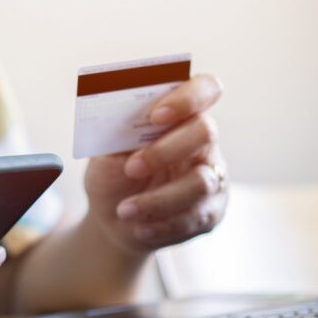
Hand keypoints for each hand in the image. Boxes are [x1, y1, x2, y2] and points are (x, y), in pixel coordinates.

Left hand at [84, 74, 228, 253]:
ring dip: (158, 199)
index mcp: (180, 116)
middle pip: (206, 132)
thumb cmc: (113, 174)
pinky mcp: (210, 213)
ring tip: (124, 211)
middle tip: (131, 168)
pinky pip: (194, 218)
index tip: (156, 115)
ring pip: (201, 183)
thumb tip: (118, 116)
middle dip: (166, 151)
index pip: (205, 89)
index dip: (187, 97)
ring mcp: (212, 178)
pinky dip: (162, 224)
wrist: (112, 219)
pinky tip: (139, 228)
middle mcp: (203, 143)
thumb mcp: (105, 151)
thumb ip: (117, 132)